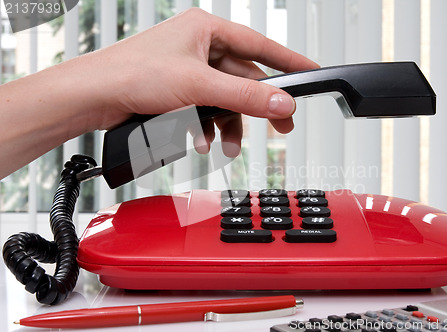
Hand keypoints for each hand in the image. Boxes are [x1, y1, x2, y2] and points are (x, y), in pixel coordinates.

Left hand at [85, 8, 318, 155]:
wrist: (94, 97)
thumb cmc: (132, 74)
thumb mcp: (198, 86)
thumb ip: (244, 96)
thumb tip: (281, 102)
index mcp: (205, 30)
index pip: (259, 45)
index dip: (287, 61)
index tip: (310, 73)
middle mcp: (198, 46)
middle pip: (243, 78)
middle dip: (258, 105)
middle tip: (280, 123)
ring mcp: (188, 69)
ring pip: (225, 98)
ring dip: (230, 123)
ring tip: (230, 144)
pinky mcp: (178, 90)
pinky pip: (207, 107)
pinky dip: (210, 126)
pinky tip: (204, 139)